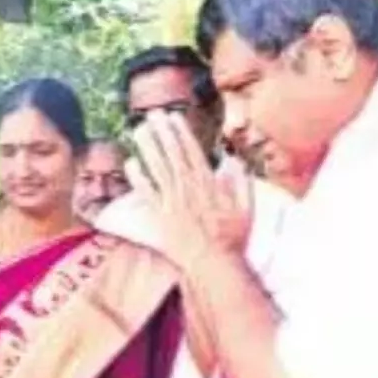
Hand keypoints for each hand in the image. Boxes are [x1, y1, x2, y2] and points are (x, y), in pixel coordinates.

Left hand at [127, 111, 251, 269]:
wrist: (214, 263)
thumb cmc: (232, 238)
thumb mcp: (247, 207)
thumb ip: (241, 182)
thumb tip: (233, 161)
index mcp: (209, 184)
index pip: (192, 151)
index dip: (181, 132)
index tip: (172, 117)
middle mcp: (189, 189)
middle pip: (173, 155)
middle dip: (163, 133)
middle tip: (152, 114)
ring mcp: (173, 202)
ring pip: (158, 169)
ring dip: (148, 148)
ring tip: (139, 130)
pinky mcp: (161, 217)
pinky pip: (147, 194)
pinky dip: (138, 179)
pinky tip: (130, 164)